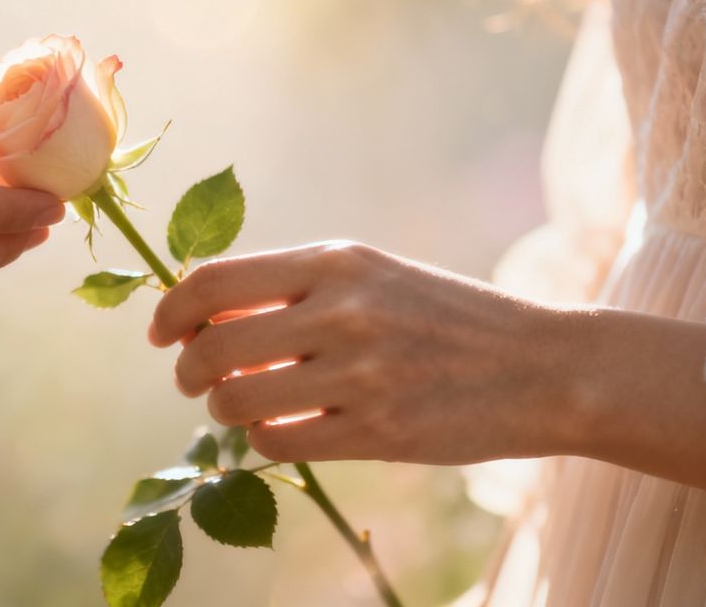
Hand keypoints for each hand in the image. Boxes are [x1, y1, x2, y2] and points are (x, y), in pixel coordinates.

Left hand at [149, 241, 705, 482]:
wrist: (544, 366)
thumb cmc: (445, 318)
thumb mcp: (373, 276)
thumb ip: (294, 289)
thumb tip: (205, 314)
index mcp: (335, 262)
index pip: (214, 282)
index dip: (170, 309)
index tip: (161, 333)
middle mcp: (342, 311)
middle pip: (212, 347)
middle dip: (188, 370)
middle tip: (193, 380)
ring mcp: (360, 373)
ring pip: (237, 401)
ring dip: (224, 410)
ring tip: (241, 406)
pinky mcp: (377, 430)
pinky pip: (278, 442)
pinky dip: (263, 440)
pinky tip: (280, 430)